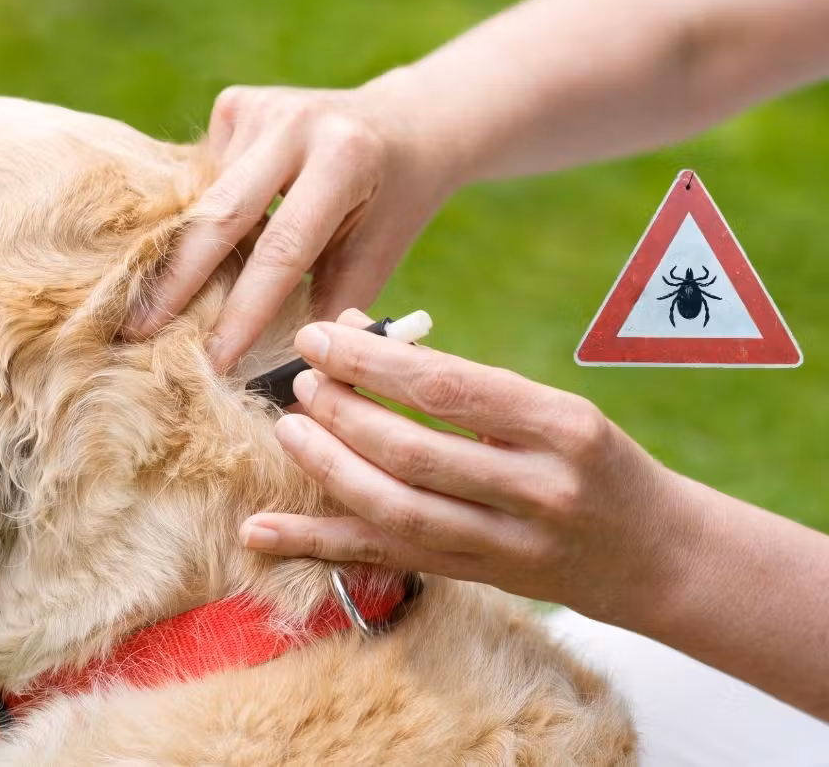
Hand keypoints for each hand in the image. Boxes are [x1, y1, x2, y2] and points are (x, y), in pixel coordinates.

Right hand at [125, 78, 463, 369]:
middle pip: (220, 214)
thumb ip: (329, 307)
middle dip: (177, 281)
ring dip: (184, 253)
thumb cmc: (392, 204)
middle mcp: (295, 122)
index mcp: (343, 159)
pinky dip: (199, 219)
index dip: (244, 310)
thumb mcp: (377, 256)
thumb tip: (276, 373)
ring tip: (151, 306)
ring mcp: (260, 107)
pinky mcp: (236, 104)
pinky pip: (203, 178)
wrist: (405, 123)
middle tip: (138, 333)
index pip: (282, 249)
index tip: (214, 360)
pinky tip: (196, 246)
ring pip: (204, 198)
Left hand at [241, 310, 706, 625]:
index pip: (449, 388)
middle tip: (302, 382)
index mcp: (561, 426)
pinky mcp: (479, 579)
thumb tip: (361, 337)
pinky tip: (261, 531)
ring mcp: (509, 545)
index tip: (320, 336)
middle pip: (416, 452)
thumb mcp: (551, 409)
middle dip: (345, 414)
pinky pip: (387, 559)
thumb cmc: (593, 461)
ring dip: (329, 470)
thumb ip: (464, 384)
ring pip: (398, 510)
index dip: (373, 362)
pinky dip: (318, 544)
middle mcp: (539, 489)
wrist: (655, 554)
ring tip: (288, 431)